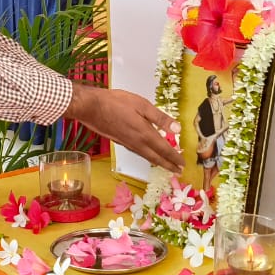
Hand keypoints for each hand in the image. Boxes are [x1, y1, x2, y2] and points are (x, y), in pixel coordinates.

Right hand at [64, 84, 182, 172]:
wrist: (91, 108)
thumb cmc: (116, 102)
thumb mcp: (142, 105)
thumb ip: (160, 118)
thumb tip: (177, 129)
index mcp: (145, 134)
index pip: (164, 149)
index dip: (175, 158)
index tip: (183, 164)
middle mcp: (137, 143)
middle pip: (156, 158)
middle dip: (169, 165)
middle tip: (178, 172)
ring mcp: (128, 144)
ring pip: (147, 157)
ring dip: (159, 162)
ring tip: (166, 166)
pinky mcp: (120, 142)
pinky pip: (139, 153)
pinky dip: (148, 157)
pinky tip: (148, 154)